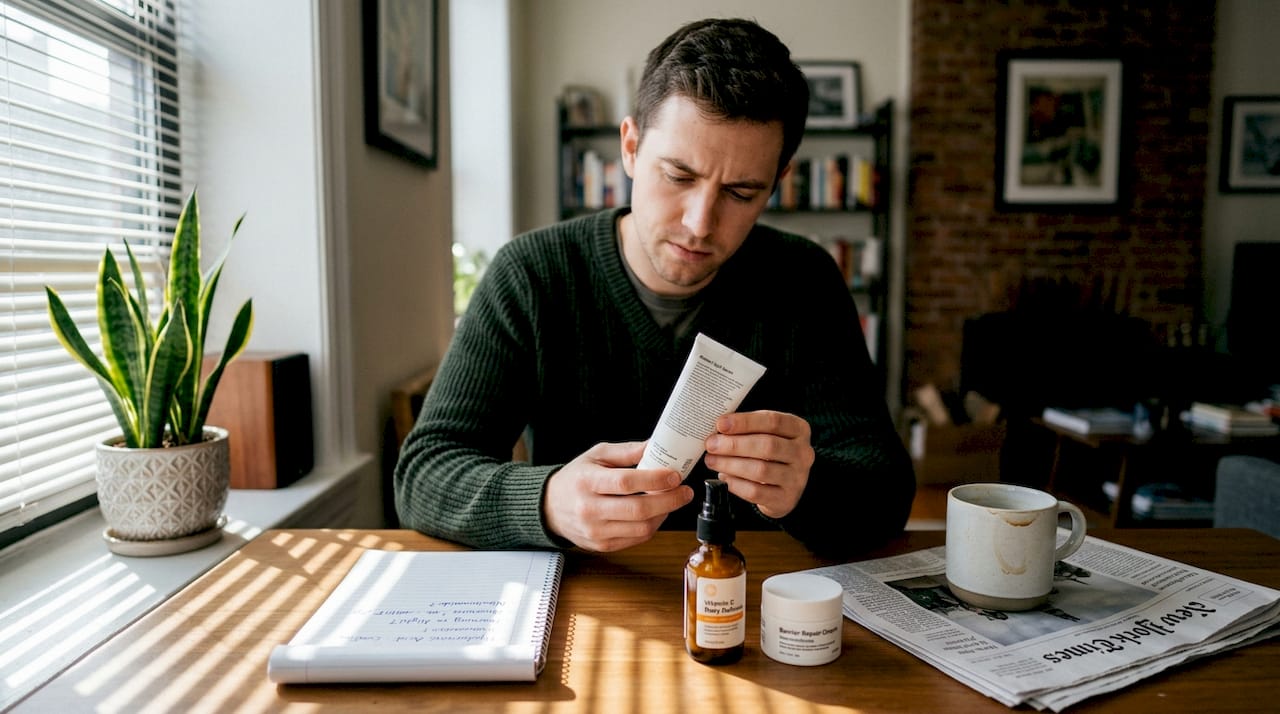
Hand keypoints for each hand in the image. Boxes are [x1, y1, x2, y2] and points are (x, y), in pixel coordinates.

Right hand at [543, 441, 694, 552]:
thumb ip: (628, 451)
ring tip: (673, 500)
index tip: (675, 475)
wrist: (550, 507)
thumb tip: (658, 445)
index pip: (625, 483)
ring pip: (641, 528)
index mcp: (587, 482)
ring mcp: (595, 531)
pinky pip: (636, 539)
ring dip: (664, 514)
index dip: (654, 480)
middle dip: (669, 501)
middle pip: (638, 510)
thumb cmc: (576, 478)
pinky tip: (658, 513)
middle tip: (685, 491)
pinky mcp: (602, 545)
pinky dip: (652, 526)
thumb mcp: (597, 455)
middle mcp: (589, 509)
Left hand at [704, 410, 814, 518]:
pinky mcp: (786, 499)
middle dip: (734, 445)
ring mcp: (796, 478)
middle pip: (767, 446)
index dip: (745, 422)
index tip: (721, 424)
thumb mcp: (767, 433)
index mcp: (799, 429)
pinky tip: (724, 477)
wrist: (785, 486)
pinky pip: (756, 492)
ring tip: (712, 460)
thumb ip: (748, 428)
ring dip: (731, 464)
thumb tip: (719, 428)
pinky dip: (736, 484)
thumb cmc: (771, 453)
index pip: (773, 421)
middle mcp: (803, 453)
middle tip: (711, 444)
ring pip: (760, 470)